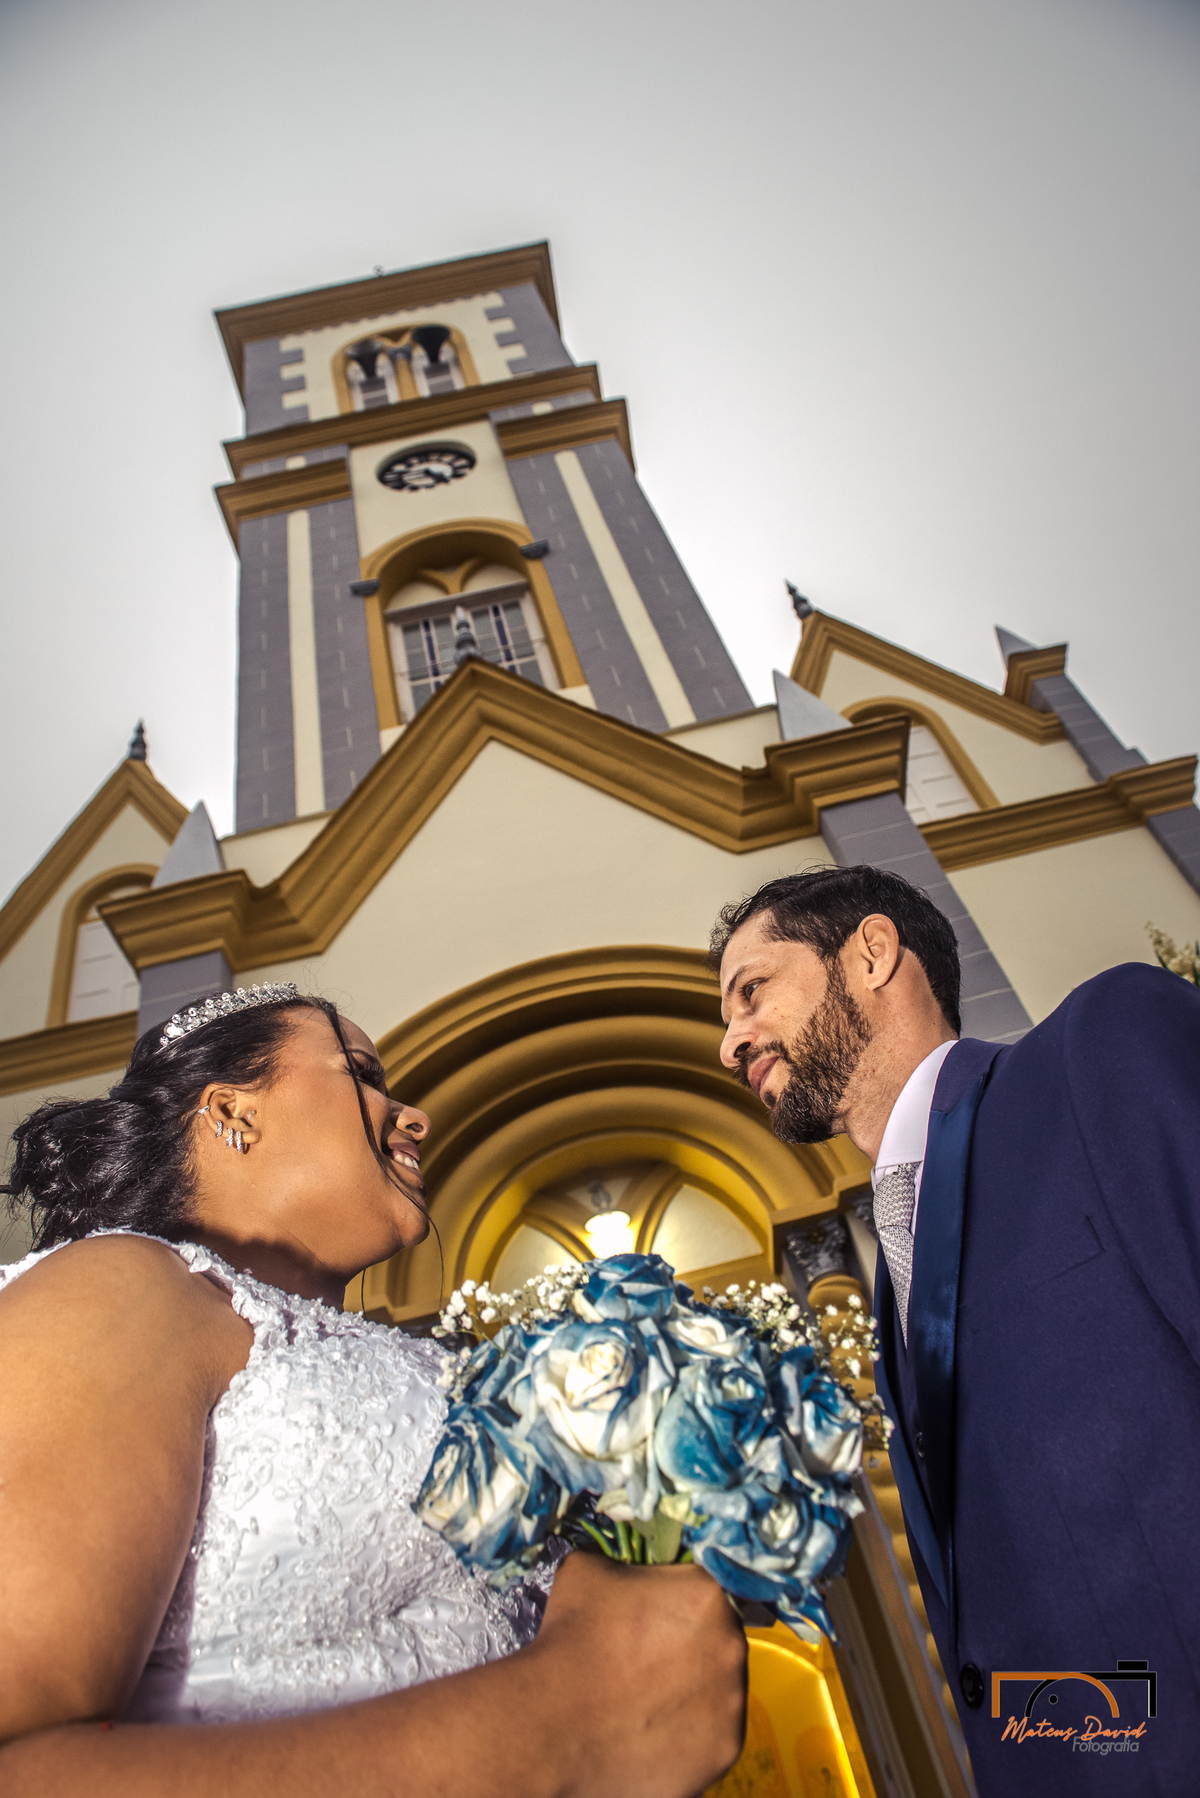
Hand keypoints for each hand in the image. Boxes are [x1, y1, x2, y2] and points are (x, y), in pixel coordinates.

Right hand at [527, 1552, 746, 1797]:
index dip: (681, 1604)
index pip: (706, 1590)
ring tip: (647, 1699)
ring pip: (720, 1690)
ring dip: (692, 1691)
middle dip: (690, 1649)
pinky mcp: (724, 1750)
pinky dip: (688, 1734)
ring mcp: (733, 1702)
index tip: (656, 1620)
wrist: (554, 1720)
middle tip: (648, 1661)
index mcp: (707, 1593)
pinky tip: (652, 1730)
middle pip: (719, 1641)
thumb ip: (622, 1564)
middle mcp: (732, 1645)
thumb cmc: (571, 1639)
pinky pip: (712, 1735)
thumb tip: (620, 1570)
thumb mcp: (589, 1569)